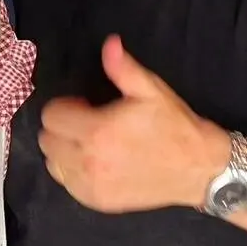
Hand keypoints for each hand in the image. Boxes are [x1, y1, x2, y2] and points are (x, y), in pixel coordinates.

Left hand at [38, 35, 228, 212]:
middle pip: (47, 140)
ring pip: (52, 163)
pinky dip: (73, 172)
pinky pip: (66, 184)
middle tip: (88, 123)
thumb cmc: (174, 127)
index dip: (66, 105)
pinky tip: (94, 163)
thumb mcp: (151, 90)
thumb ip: (123, 68)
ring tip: (89, 144)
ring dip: (63, 151)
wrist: (200, 169)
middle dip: (62, 127)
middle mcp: (89, 161)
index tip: (86, 105)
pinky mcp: (98, 202)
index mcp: (98, 131)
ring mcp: (92, 185)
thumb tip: (109, 43)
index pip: (51, 116)